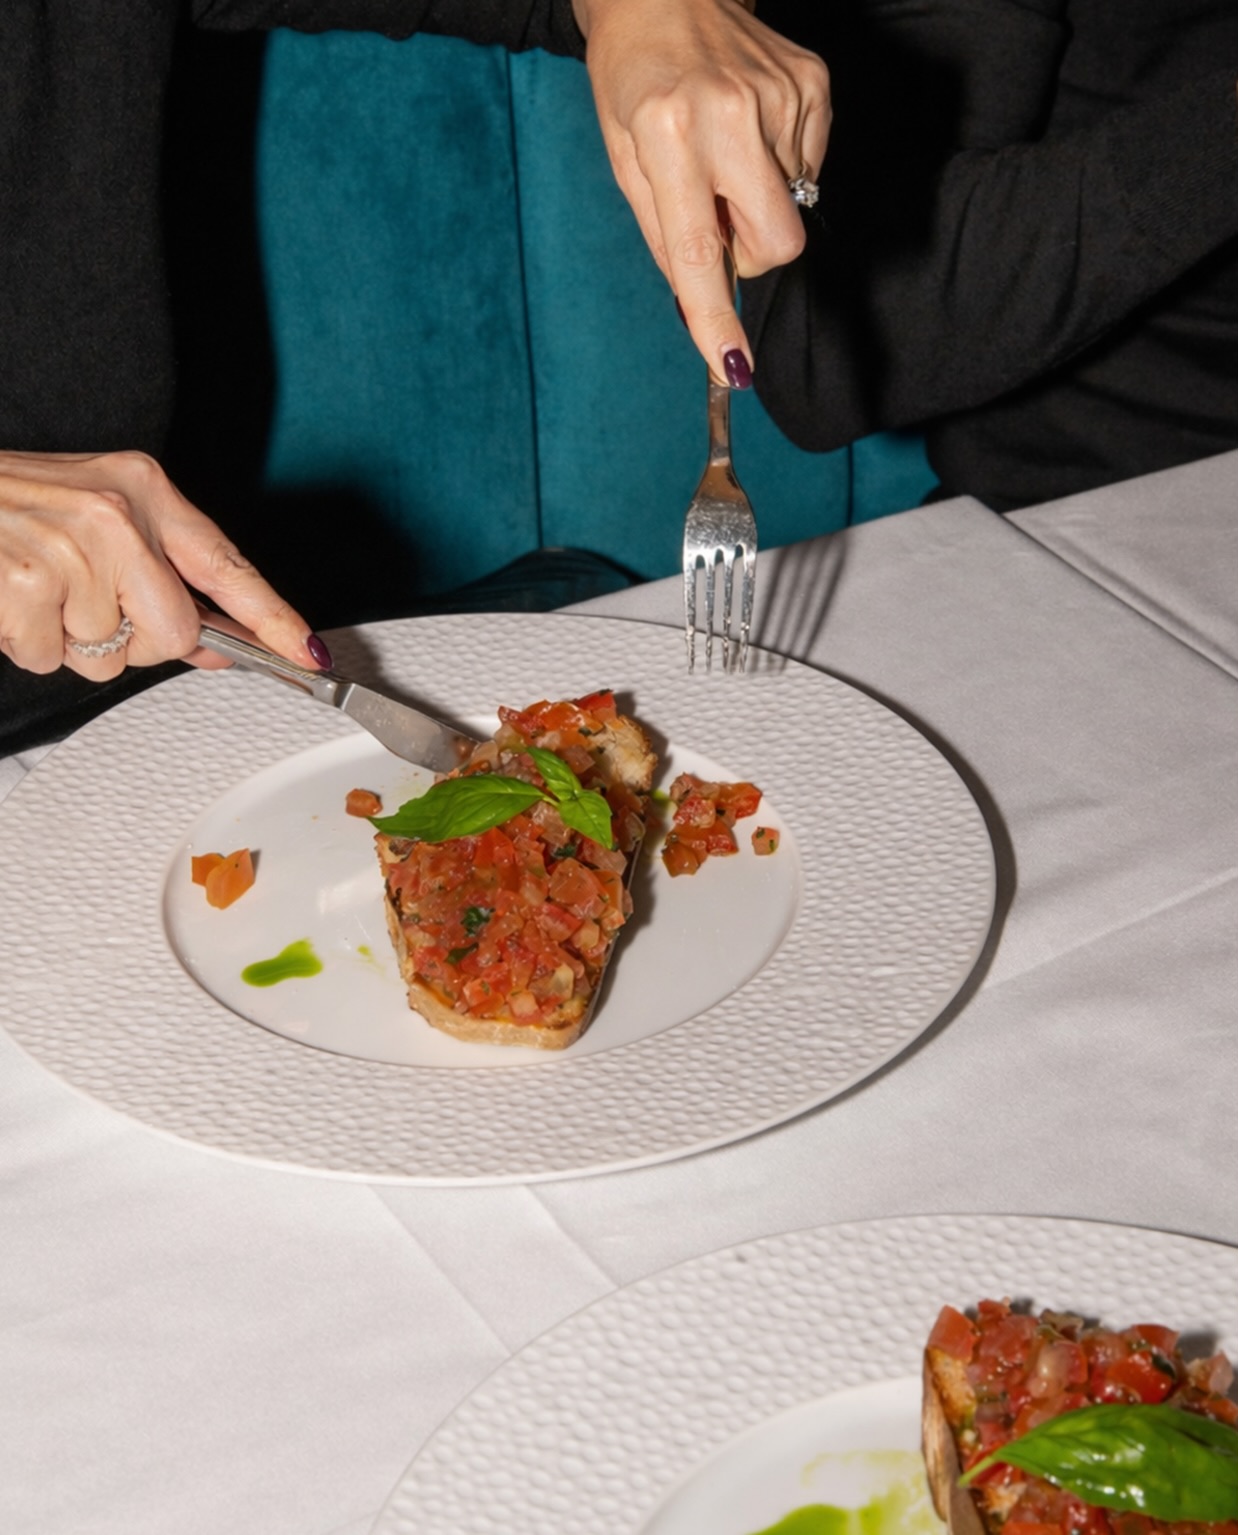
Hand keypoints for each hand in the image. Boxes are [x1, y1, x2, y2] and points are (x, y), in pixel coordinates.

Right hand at [0, 449, 324, 681]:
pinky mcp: (27, 583)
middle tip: (87, 608)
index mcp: (142, 488)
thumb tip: (217, 642)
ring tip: (36, 591)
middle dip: (133, 642)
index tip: (310, 656)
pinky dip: (25, 643)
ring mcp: (71, 547)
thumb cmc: (10, 504)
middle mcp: (115, 512)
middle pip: (173, 634)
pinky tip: (10, 600)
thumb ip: (162, 577)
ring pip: (108, 654)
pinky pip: (51, 657)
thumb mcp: (96, 516)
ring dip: (69, 640)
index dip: (274, 619)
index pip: (228, 566)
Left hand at [572, 0, 829, 384]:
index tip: (734, 367)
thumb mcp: (625, 160)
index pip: (700, 251)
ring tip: (724, 151)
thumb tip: (701, 305)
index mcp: (670, 136)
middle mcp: (731, 114)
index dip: (717, 317)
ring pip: (792, 209)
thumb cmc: (635, 80)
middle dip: (753, 254)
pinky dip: (779, 166)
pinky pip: (809, 169)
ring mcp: (782, 95)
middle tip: (719, 217)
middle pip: (778, 244)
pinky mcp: (814, 83)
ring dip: (758, 200)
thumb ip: (664, 236)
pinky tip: (749, 131)